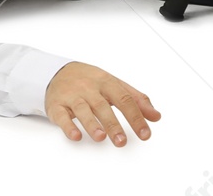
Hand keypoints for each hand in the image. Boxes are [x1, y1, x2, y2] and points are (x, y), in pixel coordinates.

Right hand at [44, 61, 160, 145]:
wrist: (58, 72)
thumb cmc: (91, 81)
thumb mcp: (115, 85)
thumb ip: (136, 100)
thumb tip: (156, 116)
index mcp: (107, 82)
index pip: (125, 99)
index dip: (136, 117)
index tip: (145, 134)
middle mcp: (90, 88)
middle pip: (103, 106)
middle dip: (113, 124)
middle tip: (122, 141)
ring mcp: (72, 96)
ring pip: (82, 109)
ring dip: (91, 124)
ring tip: (101, 137)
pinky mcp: (56, 105)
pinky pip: (61, 115)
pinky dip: (68, 126)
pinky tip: (76, 136)